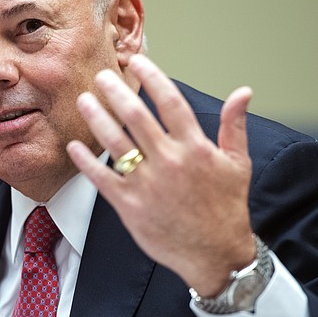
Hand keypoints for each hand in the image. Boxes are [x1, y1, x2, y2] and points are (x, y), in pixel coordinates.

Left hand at [67, 55, 255, 296]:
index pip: (170, 101)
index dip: (151, 77)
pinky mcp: (130, 205)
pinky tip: (74, 145)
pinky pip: (102, 177)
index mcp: (195, 147)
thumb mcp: (237, 164)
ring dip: (96, 117)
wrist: (215, 255)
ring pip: (114, 142)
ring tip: (84, 100)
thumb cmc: (226, 208)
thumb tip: (243, 91)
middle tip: (101, 75)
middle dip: (116, 91)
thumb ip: (234, 125)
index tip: (136, 61)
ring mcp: (147, 184)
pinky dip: (86, 160)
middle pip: (136, 116)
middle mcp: (169, 161)